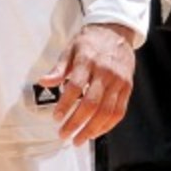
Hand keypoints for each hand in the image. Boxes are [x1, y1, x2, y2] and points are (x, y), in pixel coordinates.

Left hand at [40, 23, 134, 145]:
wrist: (116, 31)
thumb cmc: (90, 41)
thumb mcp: (70, 49)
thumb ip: (58, 68)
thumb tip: (44, 82)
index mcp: (87, 61)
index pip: (75, 86)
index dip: (65, 104)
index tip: (56, 117)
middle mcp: (105, 72)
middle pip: (91, 103)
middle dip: (76, 122)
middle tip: (64, 134)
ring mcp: (118, 81)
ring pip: (106, 111)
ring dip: (92, 129)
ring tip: (79, 139)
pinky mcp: (127, 88)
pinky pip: (119, 111)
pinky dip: (107, 125)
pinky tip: (96, 132)